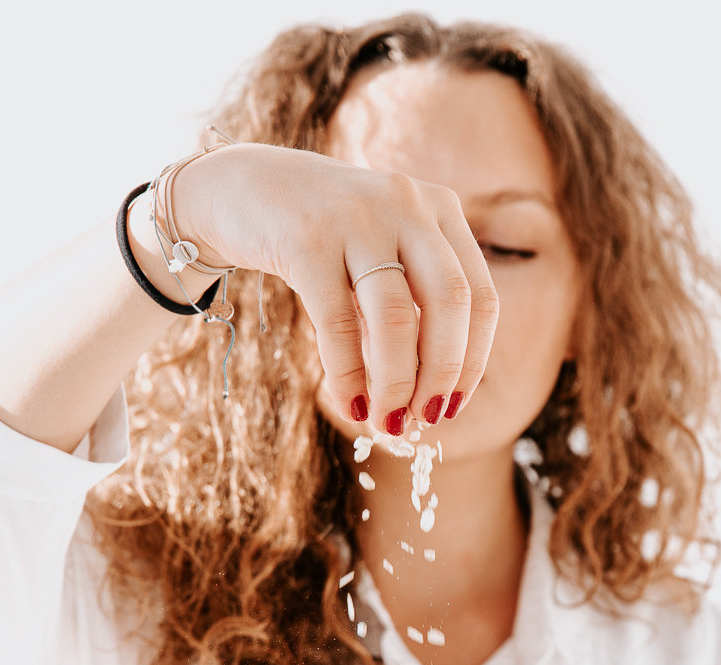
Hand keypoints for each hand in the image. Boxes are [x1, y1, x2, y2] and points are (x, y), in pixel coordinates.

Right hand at [175, 143, 499, 432]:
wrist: (240, 186)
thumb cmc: (326, 235)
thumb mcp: (384, 252)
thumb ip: (414, 303)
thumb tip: (433, 392)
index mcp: (440, 207)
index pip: (480, 295)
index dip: (474, 359)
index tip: (454, 405)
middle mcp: (407, 205)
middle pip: (450, 303)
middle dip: (443, 373)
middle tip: (427, 419)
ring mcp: (357, 217)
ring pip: (396, 317)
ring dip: (397, 383)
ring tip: (387, 422)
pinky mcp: (306, 239)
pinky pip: (338, 322)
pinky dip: (348, 373)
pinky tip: (350, 404)